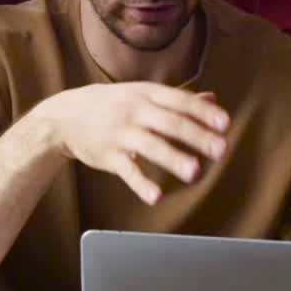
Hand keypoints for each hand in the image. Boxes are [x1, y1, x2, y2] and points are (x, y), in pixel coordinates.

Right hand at [33, 83, 228, 204]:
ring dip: (173, 158)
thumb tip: (213, 98)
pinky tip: (156, 196)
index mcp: (147, 94)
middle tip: (221, 149)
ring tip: (195, 172)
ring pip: (150, 145)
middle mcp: (135, 110)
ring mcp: (120, 133)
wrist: (65, 115)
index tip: (225, 124)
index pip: (180, 101)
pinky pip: (126, 170)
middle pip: (170, 123)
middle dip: (197, 136)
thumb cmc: (113, 104)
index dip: (203, 112)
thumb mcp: (143, 93)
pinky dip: (140, 183)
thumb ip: (178, 99)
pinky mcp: (108, 156)